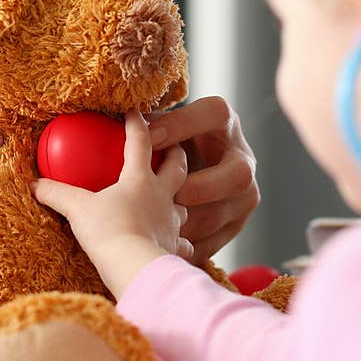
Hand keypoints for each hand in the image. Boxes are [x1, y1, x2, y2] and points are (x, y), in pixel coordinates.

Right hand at [32, 111, 189, 298]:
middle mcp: (162, 195)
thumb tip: (33, 184)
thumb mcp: (78, 209)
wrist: (135, 268)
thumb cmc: (109, 232)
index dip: (136, 123)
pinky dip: (182, 240)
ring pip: (185, 202)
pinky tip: (178, 242)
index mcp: (139, 179)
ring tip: (174, 198)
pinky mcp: (175, 246)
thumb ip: (56, 194)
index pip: (140, 141)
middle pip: (177, 165)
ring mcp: (172, 221)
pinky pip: (185, 241)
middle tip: (173, 146)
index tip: (134, 111)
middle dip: (176, 151)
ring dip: (182, 196)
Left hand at [147, 96, 258, 264]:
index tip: (149, 138)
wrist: (189, 169)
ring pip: (226, 213)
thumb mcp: (161, 126)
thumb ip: (146, 125)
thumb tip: (116, 123)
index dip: (182, 125)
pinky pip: (217, 241)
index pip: (214, 113)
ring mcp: (244, 194)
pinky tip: (163, 246)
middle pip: (239, 174)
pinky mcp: (236, 223)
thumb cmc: (166, 142)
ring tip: (159, 228)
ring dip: (190, 224)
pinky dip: (187, 246)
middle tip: (173, 195)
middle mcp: (241, 156)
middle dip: (204, 187)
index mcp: (221, 121)